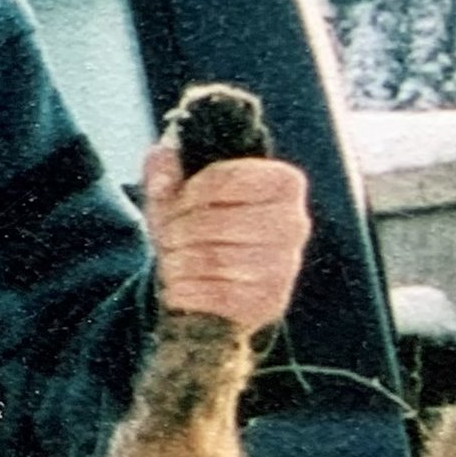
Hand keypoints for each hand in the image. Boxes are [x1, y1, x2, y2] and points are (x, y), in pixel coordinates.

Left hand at [141, 141, 309, 330]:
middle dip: (179, 231)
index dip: (189, 193)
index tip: (177, 203)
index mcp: (284, 183)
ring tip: (170, 262)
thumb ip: (165, 170)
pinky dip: (187, 291)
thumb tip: (160, 155)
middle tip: (167, 239)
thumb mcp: (179, 195)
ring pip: (216, 260)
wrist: (218, 283)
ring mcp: (286, 265)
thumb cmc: (200, 228)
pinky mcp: (270, 301)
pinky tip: (177, 287)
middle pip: (219, 222)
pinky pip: (219, 295)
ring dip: (179, 262)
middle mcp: (295, 223)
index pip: (226, 179)